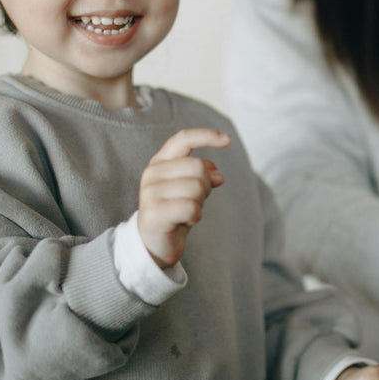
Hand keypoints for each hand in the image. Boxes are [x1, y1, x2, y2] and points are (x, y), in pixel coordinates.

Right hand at [137, 128, 229, 267]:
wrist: (154, 243)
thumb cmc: (175, 211)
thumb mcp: (190, 188)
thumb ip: (202, 174)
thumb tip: (218, 175)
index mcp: (160, 162)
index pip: (183, 139)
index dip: (206, 136)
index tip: (227, 140)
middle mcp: (152, 173)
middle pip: (198, 167)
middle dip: (206, 186)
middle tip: (195, 201)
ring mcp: (150, 193)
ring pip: (197, 189)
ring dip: (199, 204)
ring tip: (186, 212)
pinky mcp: (154, 213)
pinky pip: (192, 209)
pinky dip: (195, 217)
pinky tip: (184, 222)